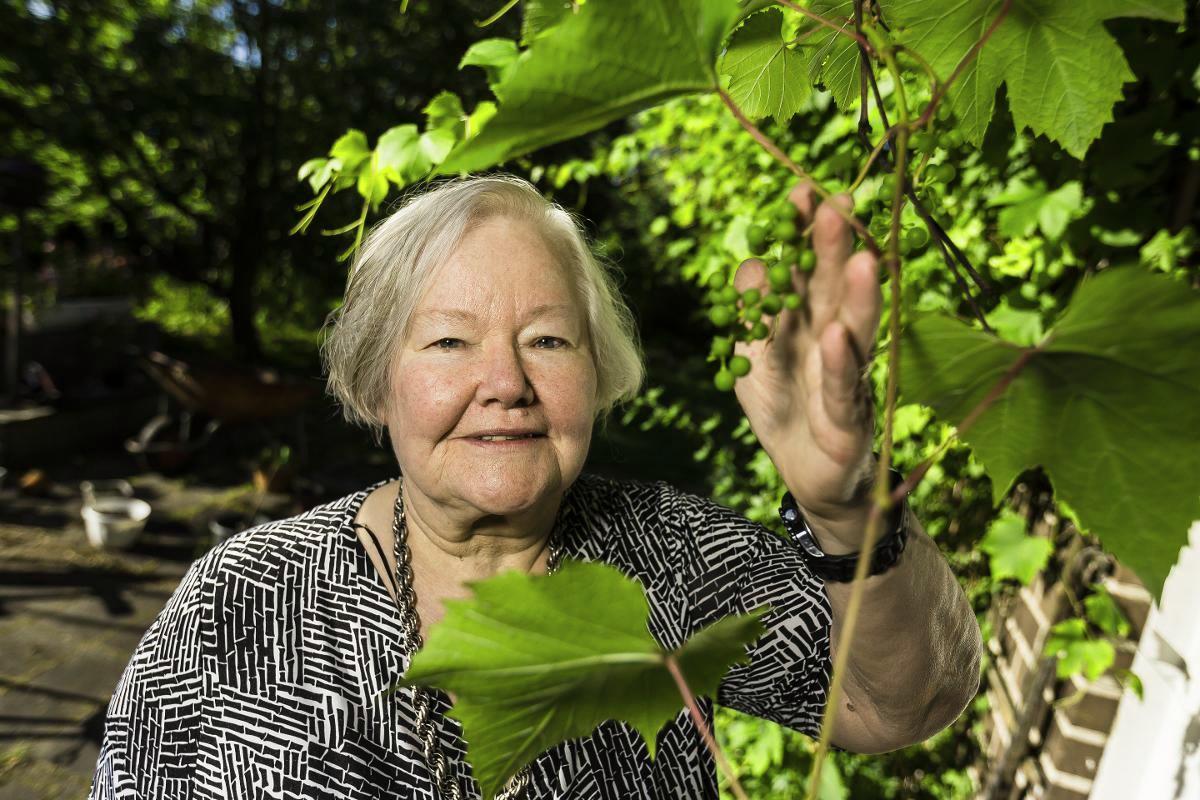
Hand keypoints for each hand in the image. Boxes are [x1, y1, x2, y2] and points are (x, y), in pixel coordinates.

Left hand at [731, 182, 881, 547]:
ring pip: (856, 329)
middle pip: (834, 287)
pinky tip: (839, 335)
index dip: (805, 233)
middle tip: (838, 202)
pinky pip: (846, 386)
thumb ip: (750, 314)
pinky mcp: (851, 417)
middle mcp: (835, 338)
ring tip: (862, 257)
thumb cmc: (784, 407)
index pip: (807, 267)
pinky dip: (842, 362)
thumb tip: (751, 262)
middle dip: (836, 246)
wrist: (807, 476)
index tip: (802, 191)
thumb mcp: (752, 358)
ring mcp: (849, 375)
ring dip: (857, 295)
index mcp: (808, 320)